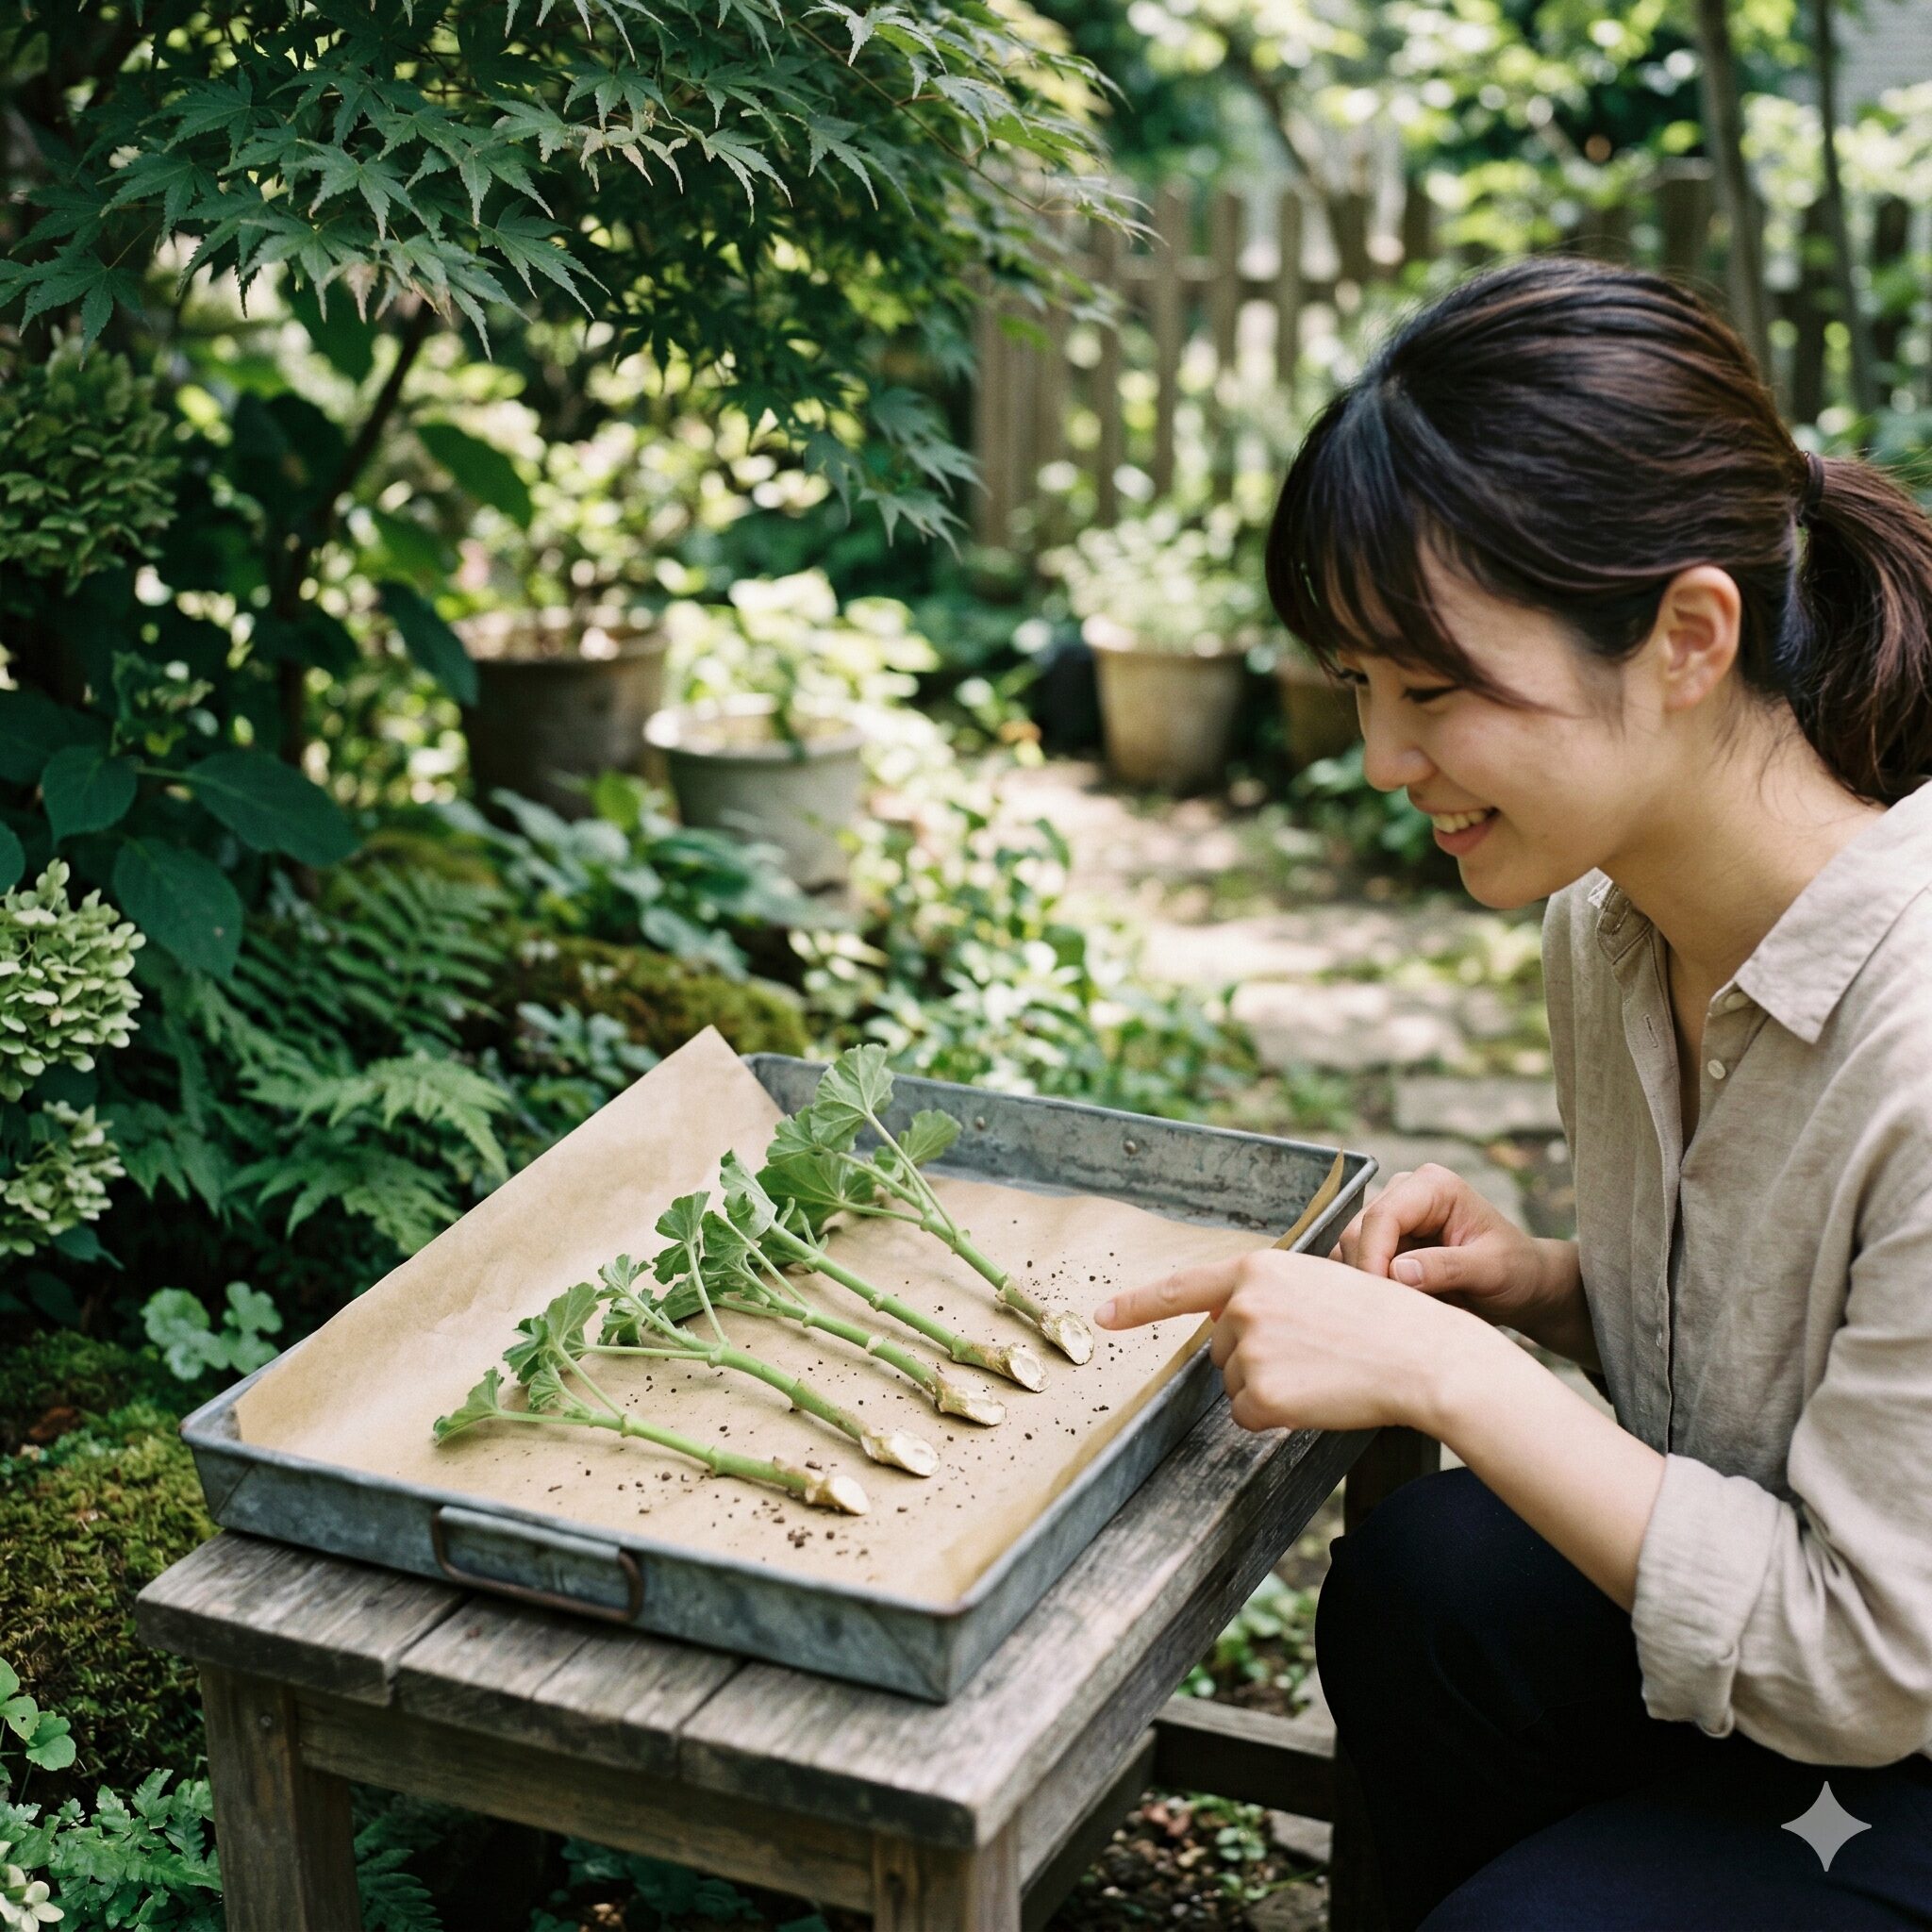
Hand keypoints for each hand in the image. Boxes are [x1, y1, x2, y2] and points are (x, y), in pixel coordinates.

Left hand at [1093, 1247, 1493, 1435]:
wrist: (1423, 1356)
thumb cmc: (1382, 1320)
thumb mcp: (1318, 1282)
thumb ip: (1266, 1296)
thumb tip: (1223, 1324)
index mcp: (1257, 1269)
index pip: (1182, 1288)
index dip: (1136, 1305)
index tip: (1102, 1316)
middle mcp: (1243, 1305)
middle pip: (1221, 1349)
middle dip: (1257, 1359)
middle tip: (1317, 1352)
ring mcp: (1249, 1350)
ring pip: (1236, 1384)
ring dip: (1271, 1387)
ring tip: (1325, 1370)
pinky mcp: (1261, 1393)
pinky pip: (1250, 1416)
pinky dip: (1278, 1417)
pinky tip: (1318, 1397)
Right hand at [1330, 1162, 1563, 1334]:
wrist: (1524, 1283)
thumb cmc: (1517, 1271)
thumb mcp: (1493, 1270)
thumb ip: (1448, 1267)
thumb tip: (1398, 1272)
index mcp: (1433, 1186)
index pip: (1382, 1217)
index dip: (1373, 1257)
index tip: (1382, 1299)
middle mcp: (1405, 1193)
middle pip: (1358, 1232)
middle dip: (1371, 1274)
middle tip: (1396, 1313)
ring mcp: (1392, 1217)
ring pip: (1351, 1250)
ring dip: (1372, 1283)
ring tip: (1410, 1308)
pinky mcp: (1385, 1242)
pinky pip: (1359, 1265)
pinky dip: (1374, 1288)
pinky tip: (1402, 1304)